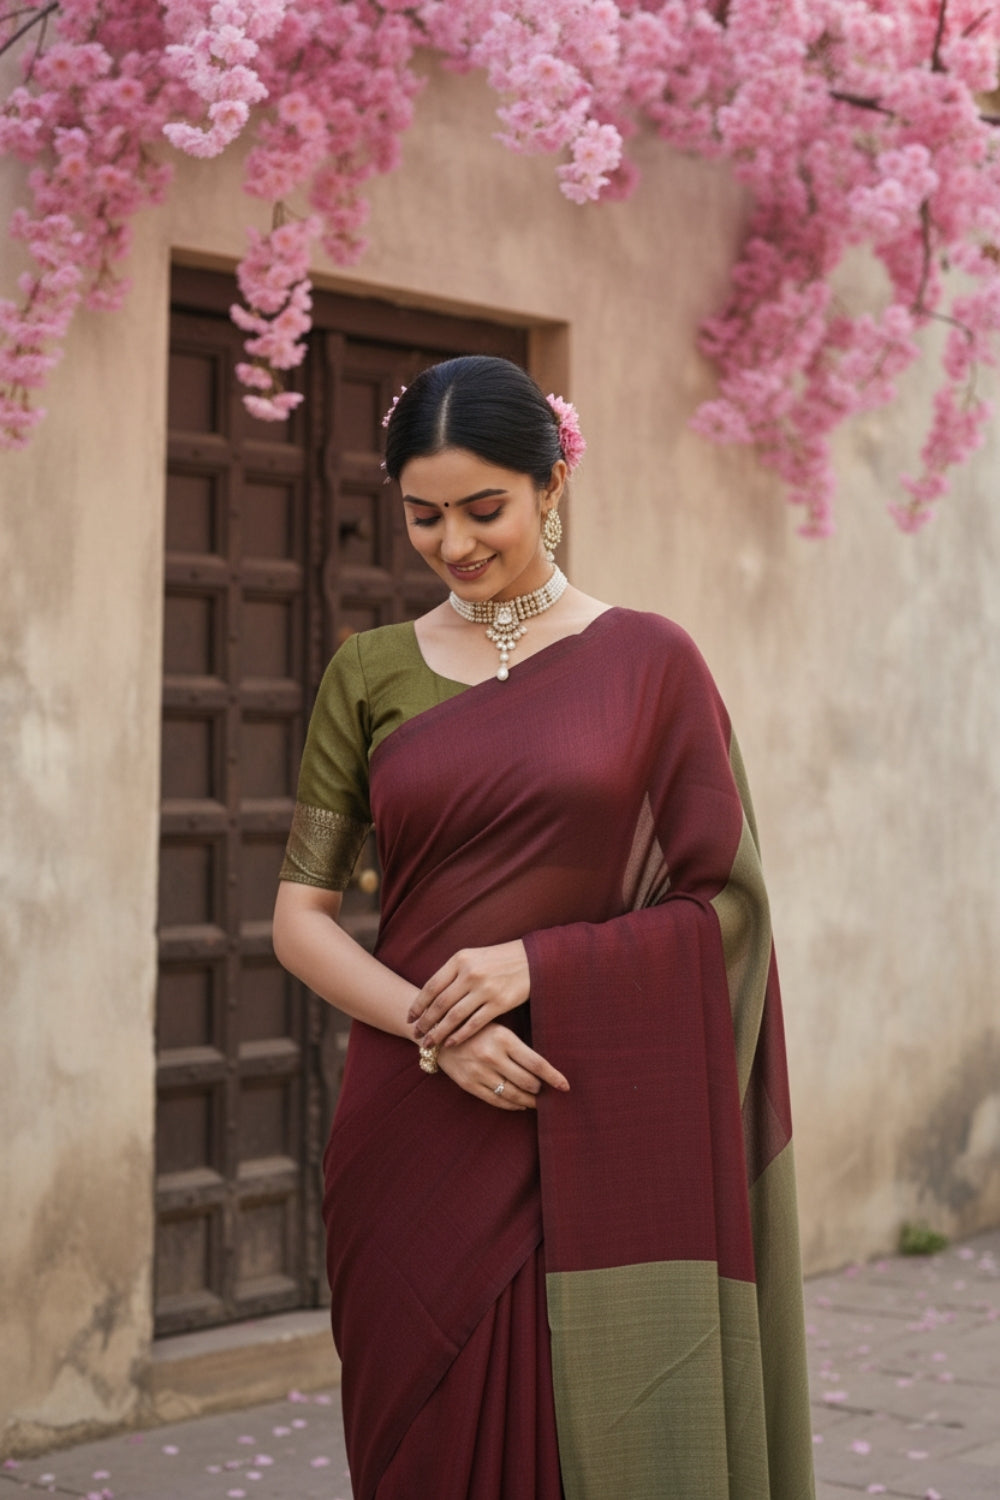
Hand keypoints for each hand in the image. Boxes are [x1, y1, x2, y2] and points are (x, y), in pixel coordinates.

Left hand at [408, 941, 529, 1047]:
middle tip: (416, 1035)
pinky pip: (474, 1023)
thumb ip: (453, 973)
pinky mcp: (499, 1003)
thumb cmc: (498, 960)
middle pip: (440, 1003)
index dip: (418, 1004)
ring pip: (454, 1016)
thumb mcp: (472, 957)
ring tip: (429, 1043)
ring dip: (438, 1032)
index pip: (431, 986)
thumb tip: (431, 995)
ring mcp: (485, 989)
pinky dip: (460, 1035)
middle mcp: (470, 973)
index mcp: (460, 960)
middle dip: (425, 1022)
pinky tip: (451, 1043)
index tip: (410, 1018)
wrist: (531, 959)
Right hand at [436, 1023, 569, 1110]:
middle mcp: (492, 1056)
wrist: (438, 1035)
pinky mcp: (469, 1085)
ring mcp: (479, 1072)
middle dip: (541, 1090)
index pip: (536, 1063)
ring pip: (513, 1095)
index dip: (553, 1076)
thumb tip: (543, 1068)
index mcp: (503, 1038)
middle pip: (527, 1082)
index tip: (565, 1086)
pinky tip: (520, 1104)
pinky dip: (512, 1105)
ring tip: (538, 1101)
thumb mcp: (499, 1029)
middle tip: (549, 1092)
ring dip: (529, 1101)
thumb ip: (519, 1047)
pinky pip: (496, 1101)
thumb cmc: (476, 1029)